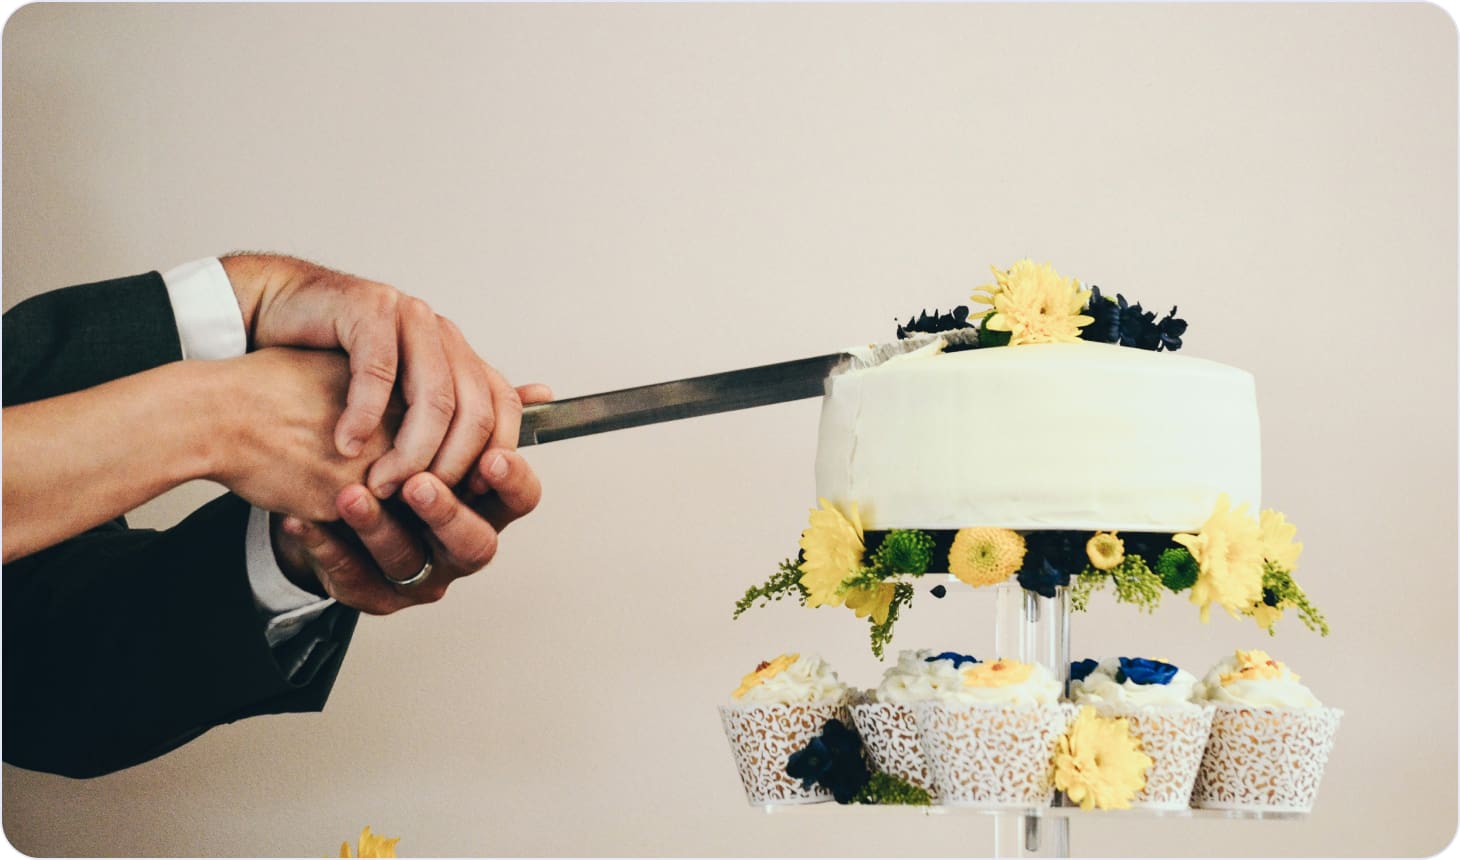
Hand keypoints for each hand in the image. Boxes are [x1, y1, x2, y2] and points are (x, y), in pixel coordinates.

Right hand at [220, 254, 524, 497]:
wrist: (276, 312)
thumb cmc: (329, 368)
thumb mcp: (390, 404)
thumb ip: (430, 432)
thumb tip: (482, 474)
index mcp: (458, 355)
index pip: (502, 407)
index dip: (492, 454)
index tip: (466, 495)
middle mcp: (442, 334)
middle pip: (473, 410)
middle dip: (449, 465)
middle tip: (415, 499)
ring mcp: (409, 316)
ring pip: (434, 397)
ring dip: (409, 451)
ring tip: (380, 484)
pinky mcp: (369, 308)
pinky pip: (380, 372)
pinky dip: (364, 417)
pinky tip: (346, 446)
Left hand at [269, 385, 551, 609]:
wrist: (340, 503)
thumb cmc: (400, 464)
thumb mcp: (440, 432)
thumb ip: (481, 412)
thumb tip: (539, 392)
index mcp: (486, 508)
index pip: (520, 501)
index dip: (512, 482)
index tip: (495, 455)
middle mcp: (460, 547)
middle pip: (474, 544)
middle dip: (447, 514)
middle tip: (419, 483)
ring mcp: (419, 576)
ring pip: (406, 561)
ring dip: (377, 527)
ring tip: (348, 495)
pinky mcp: (372, 594)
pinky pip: (349, 577)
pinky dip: (325, 547)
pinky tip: (303, 520)